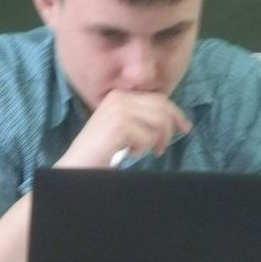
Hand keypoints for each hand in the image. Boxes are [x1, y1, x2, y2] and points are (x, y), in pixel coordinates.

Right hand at [55, 89, 190, 167]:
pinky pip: (148, 138)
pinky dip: (142, 150)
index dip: (175, 113)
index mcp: (119, 95)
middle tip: (161, 149)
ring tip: (144, 152)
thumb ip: (141, 117)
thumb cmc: (101, 151)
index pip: (158, 99)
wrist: (76, 165)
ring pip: (158, 123)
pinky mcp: (119, 127)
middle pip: (162, 109)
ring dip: (156, 142)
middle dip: (169, 130)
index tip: (184, 128)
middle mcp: (119, 98)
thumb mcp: (122, 127)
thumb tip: (171, 118)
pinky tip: (128, 153)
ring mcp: (118, 111)